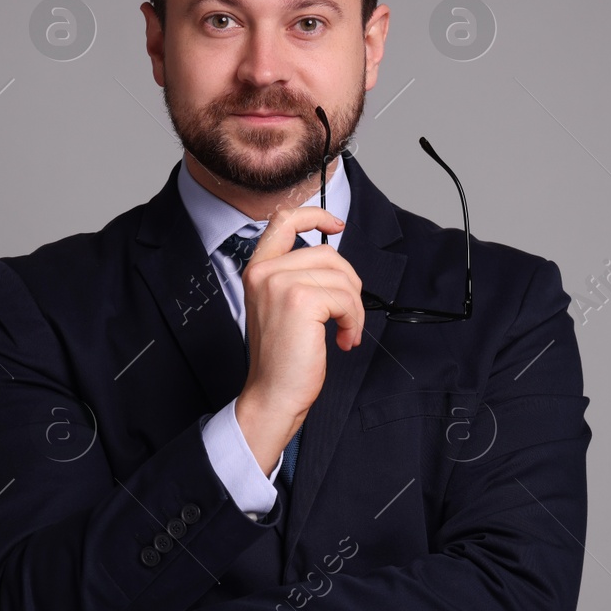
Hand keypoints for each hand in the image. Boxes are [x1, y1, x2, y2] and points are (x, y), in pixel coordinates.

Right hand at [235, 203, 363, 474]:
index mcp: (257, 270)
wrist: (272, 395)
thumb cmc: (281, 359)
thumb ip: (298, 278)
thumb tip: (336, 263)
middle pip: (328, 253)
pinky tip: (344, 340)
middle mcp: (263, 271)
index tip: (336, 224)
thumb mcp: (281, 308)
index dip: (315, 215)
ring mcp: (279, 283)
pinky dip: (354, 320)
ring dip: (353, 307)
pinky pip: (345, 297)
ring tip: (346, 331)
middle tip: (347, 315)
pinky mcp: (300, 300)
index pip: (283, 221)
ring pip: (341, 276)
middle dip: (349, 284)